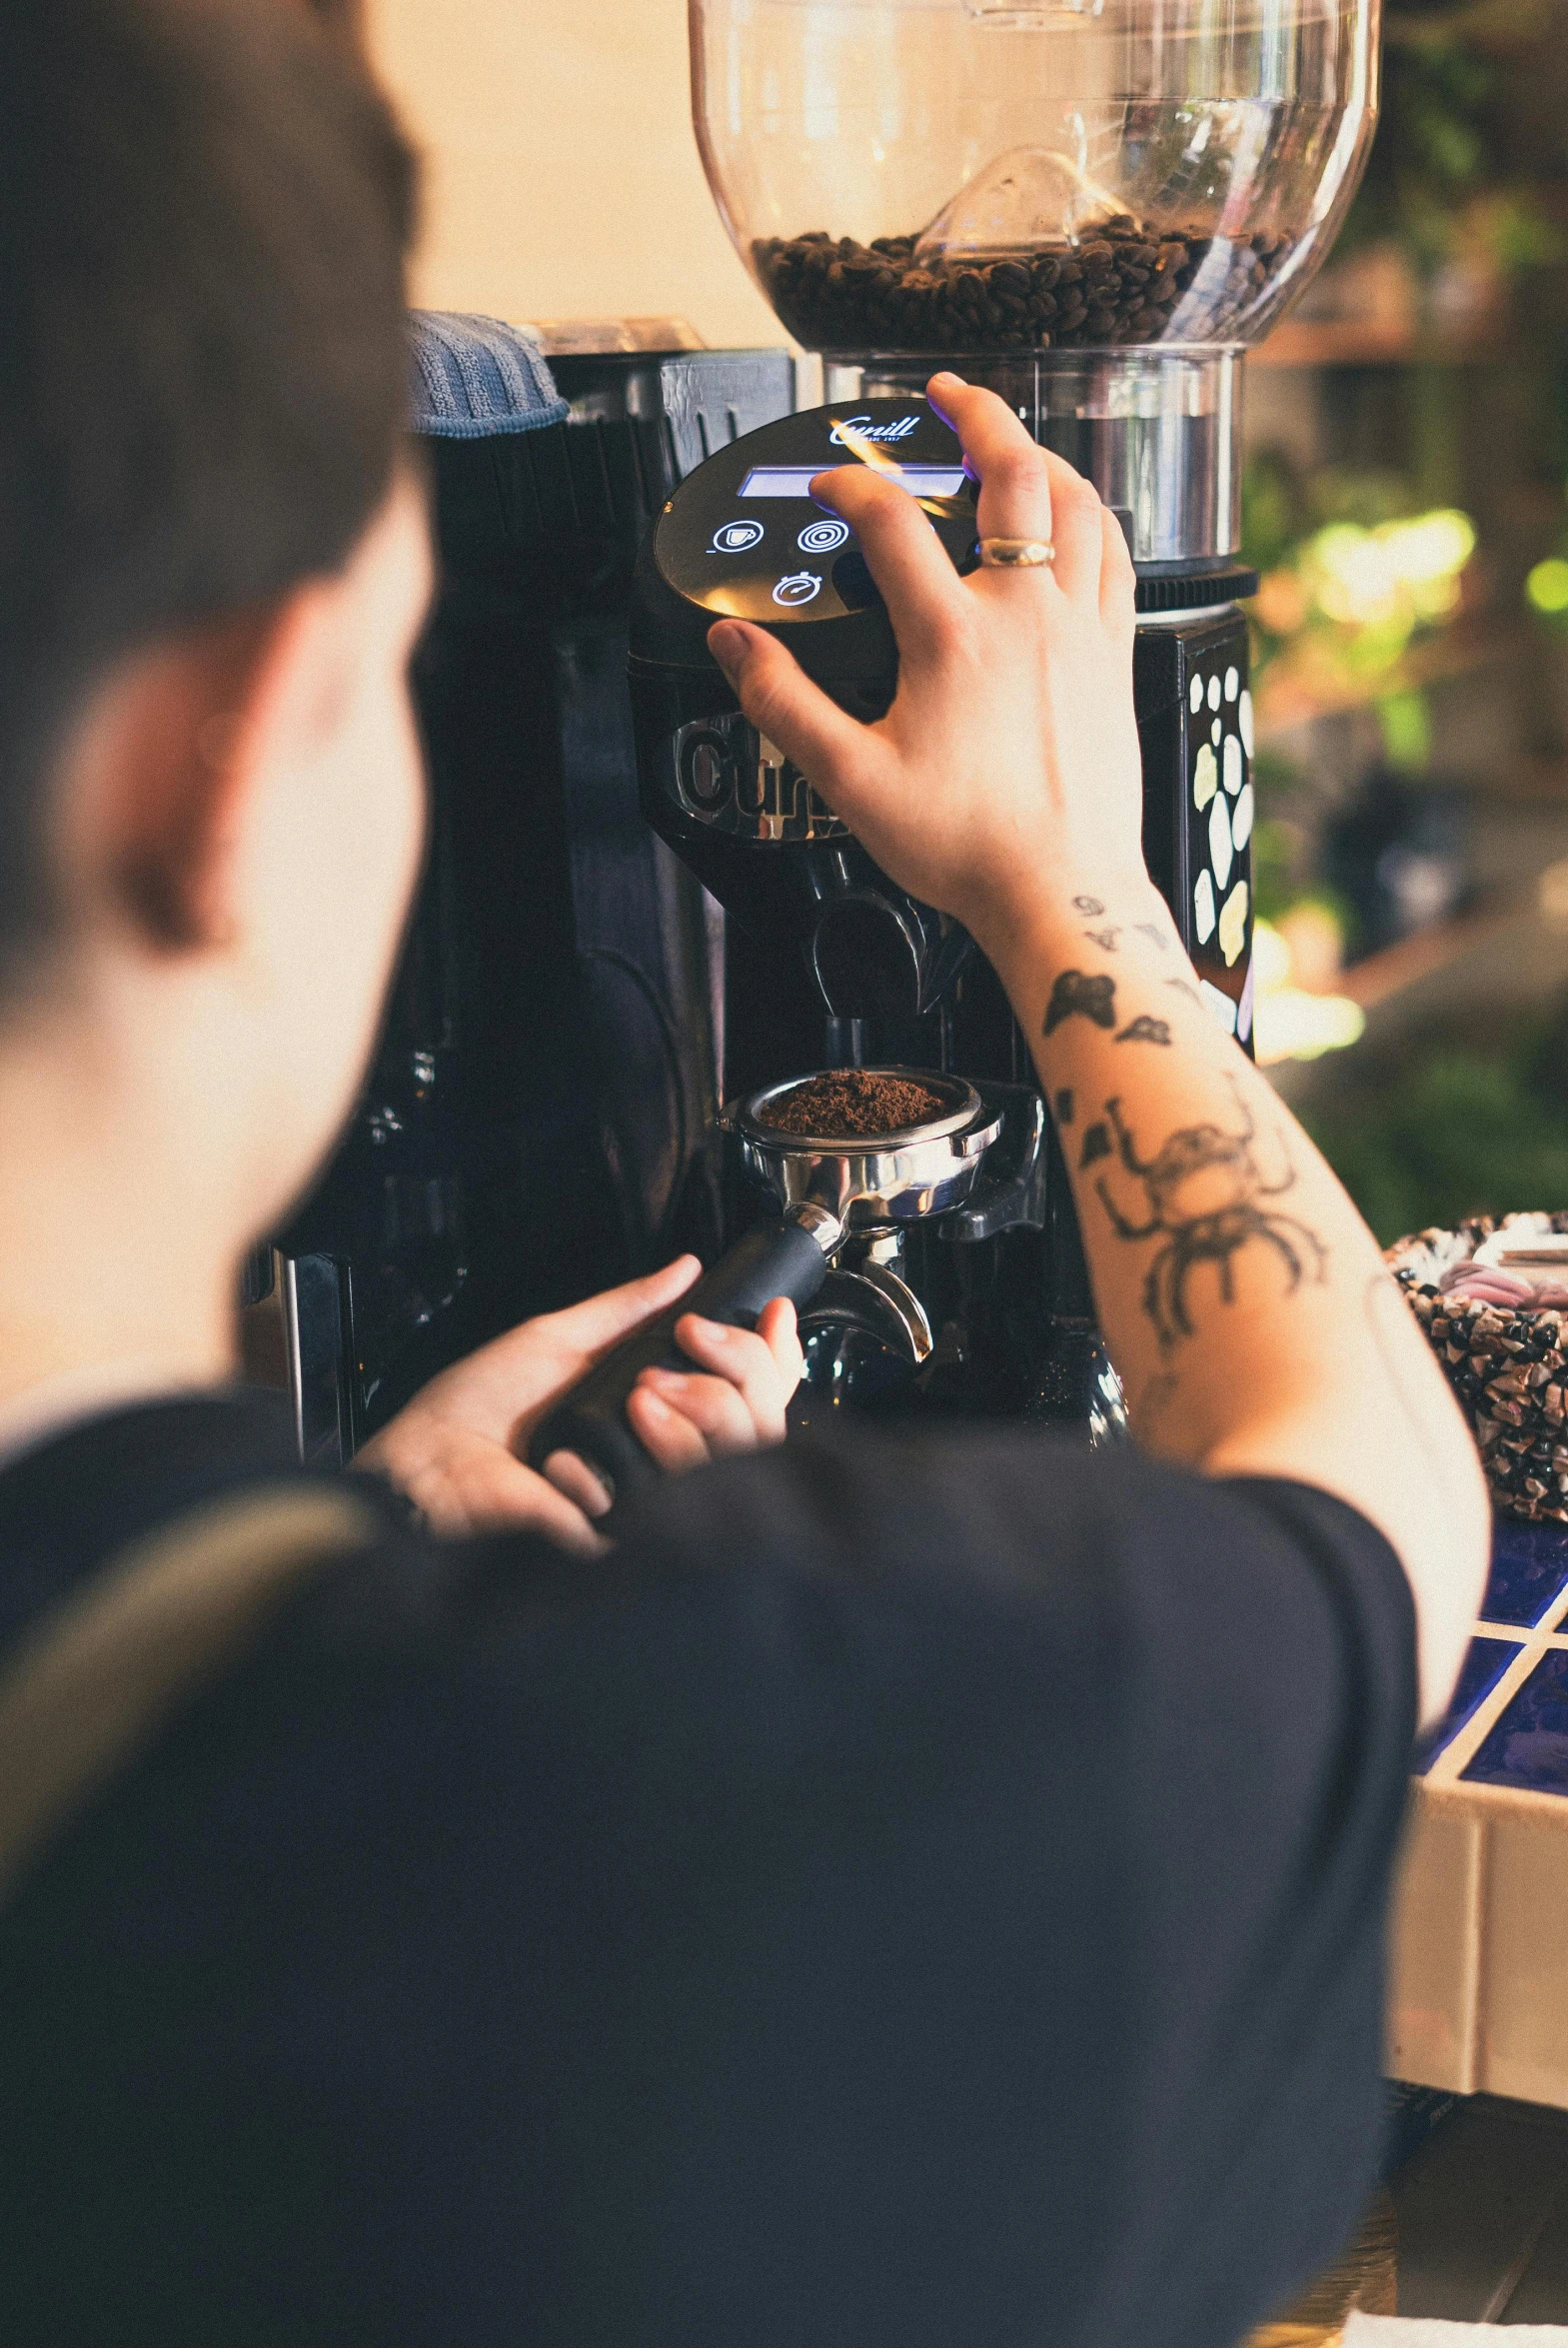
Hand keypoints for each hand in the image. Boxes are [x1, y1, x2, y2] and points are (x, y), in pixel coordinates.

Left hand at [354, 1258, 803, 1550]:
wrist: (424, 1461)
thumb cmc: (478, 1403)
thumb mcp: (559, 1338)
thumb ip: (627, 1309)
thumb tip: (688, 1267)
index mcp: (654, 1408)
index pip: (747, 1396)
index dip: (768, 1364)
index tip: (771, 1322)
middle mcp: (659, 1455)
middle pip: (751, 1432)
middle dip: (717, 1391)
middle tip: (651, 1381)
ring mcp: (640, 1503)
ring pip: (713, 1471)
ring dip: (665, 1431)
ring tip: (617, 1416)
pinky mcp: (607, 1540)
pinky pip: (642, 1512)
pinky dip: (593, 1482)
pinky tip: (557, 1471)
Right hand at [705, 372, 1148, 957]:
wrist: (1061, 891)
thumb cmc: (968, 845)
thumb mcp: (850, 780)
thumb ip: (783, 703)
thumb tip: (733, 647)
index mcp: (952, 636)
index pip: (891, 519)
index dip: (849, 484)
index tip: (827, 484)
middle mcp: (1025, 615)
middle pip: (1012, 471)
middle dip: (975, 413)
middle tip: (946, 393)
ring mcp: (1080, 629)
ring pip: (1078, 503)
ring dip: (1044, 455)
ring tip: (1015, 439)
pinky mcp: (1115, 655)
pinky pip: (1117, 556)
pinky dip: (1095, 516)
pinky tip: (1079, 516)